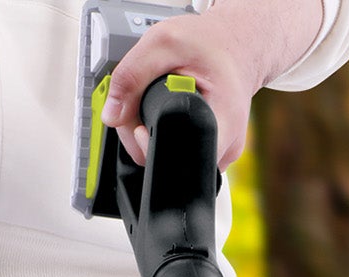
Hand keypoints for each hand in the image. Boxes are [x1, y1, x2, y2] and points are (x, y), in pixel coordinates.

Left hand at [104, 0, 320, 167]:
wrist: (237, 46)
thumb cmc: (210, 44)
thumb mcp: (164, 42)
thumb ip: (132, 75)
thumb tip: (112, 115)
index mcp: (221, 122)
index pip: (174, 156)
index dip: (148, 144)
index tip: (141, 124)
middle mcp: (224, 147)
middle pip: (168, 162)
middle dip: (143, 136)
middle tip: (143, 103)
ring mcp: (219, 153)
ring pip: (171, 159)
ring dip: (153, 133)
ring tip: (160, 102)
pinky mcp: (212, 151)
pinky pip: (179, 152)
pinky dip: (165, 133)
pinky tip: (169, 111)